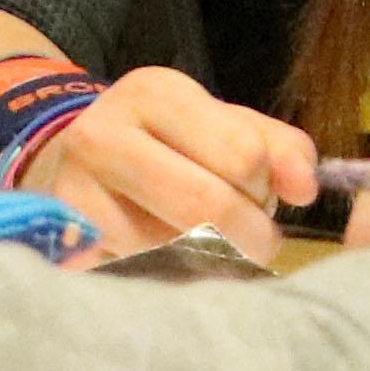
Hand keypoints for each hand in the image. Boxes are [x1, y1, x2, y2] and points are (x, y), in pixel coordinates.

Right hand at [30, 64, 314, 262]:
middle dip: (250, 236)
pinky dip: (170, 277)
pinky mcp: (64, 245)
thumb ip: (281, 149)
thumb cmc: (166, 146)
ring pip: (174, 251)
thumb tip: (305, 190)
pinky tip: (170, 260)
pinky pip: (141, 277)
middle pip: (206, 206)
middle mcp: (102, 134)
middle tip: (257, 242)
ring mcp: (73, 192)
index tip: (262, 196)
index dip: (265, 188)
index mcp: (154, 92)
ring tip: (204, 242)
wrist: (68, 168)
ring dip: (208, 260)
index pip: (243, 155)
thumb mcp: (223, 127)